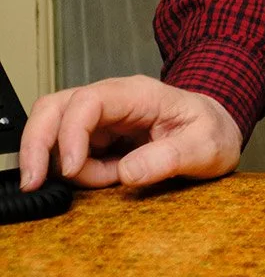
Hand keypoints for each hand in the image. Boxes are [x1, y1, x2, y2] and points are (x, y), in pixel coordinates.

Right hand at [19, 75, 241, 191]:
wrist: (216, 131)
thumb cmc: (212, 132)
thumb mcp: (207, 147)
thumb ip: (172, 158)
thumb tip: (128, 172)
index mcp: (140, 94)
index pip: (89, 101)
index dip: (70, 133)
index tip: (69, 167)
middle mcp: (114, 100)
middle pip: (54, 108)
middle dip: (37, 143)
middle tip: (36, 181)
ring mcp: (101, 117)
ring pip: (53, 130)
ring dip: (63, 162)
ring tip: (105, 179)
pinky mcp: (95, 135)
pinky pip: (68, 152)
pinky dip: (76, 171)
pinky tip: (107, 177)